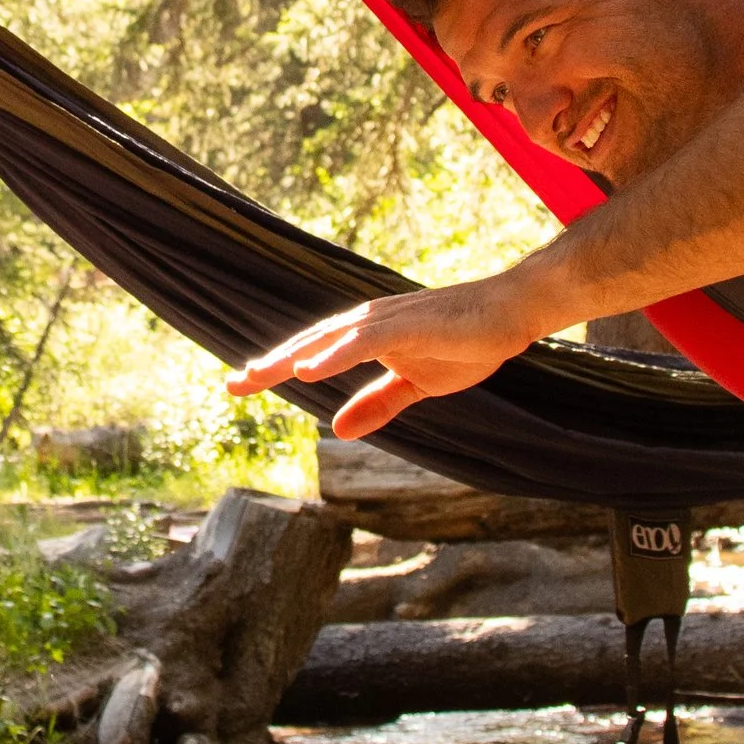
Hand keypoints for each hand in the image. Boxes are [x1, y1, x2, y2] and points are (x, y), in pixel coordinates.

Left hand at [227, 277, 540, 438]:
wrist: (512, 314)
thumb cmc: (467, 342)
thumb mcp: (417, 386)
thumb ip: (378, 404)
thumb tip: (337, 430)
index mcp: (368, 336)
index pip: (314, 353)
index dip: (276, 369)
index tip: (239, 386)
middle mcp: (369, 322)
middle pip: (310, 343)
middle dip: (270, 364)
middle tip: (231, 386)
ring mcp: (388, 320)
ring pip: (329, 339)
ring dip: (292, 357)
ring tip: (256, 375)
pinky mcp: (409, 324)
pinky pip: (364, 340)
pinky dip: (334, 354)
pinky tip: (309, 369)